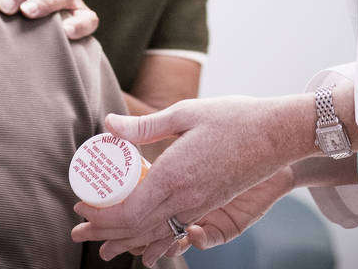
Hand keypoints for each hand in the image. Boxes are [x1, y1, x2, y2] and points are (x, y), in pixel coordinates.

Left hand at [70, 94, 311, 261]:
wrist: (279, 134)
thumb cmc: (234, 117)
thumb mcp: (186, 112)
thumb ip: (145, 125)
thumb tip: (108, 125)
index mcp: (175, 175)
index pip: (128, 209)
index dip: (101, 214)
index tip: (80, 206)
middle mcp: (186, 198)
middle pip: (136, 227)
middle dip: (104, 233)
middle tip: (78, 231)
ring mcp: (200, 206)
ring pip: (155, 234)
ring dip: (125, 241)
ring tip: (103, 245)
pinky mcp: (211, 206)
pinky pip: (175, 231)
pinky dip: (154, 239)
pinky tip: (145, 244)